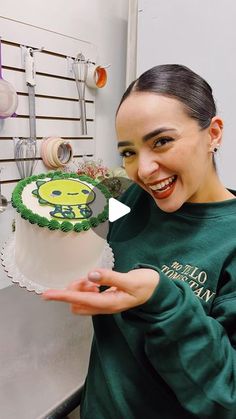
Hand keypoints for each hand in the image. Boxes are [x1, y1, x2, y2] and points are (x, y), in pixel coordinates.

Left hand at [42, 268, 159, 314]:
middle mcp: (105, 307)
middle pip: (77, 303)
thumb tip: (91, 275)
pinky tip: (95, 281)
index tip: (47, 295)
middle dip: (73, 291)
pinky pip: (89, 297)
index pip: (80, 300)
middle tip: (84, 279)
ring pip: (82, 300)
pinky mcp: (106, 300)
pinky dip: (87, 288)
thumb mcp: (130, 280)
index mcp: (110, 304)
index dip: (63, 296)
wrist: (156, 290)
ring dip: (81, 289)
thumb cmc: (146, 284)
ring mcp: (105, 305)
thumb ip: (110, 277)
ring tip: (92, 279)